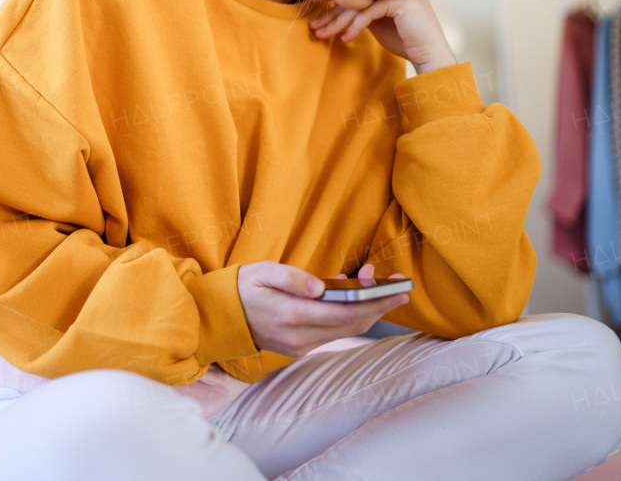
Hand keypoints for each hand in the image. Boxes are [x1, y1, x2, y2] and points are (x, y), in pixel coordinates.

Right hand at [237, 261, 409, 358]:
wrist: (220, 317)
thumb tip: (321, 287)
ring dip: (367, 311)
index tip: (397, 291)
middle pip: (351, 324)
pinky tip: (355, 299)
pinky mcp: (299, 347)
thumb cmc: (243, 287)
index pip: (344, 313)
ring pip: (345, 330)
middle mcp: (298, 337)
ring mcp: (299, 346)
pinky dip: (349, 316)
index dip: (375, 302)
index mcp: (290, 315)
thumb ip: (292, 278)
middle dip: (379, 305)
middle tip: (399, 287)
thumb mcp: (263, 272)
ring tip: (380, 289)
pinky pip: (333, 332)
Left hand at [307, 0, 457, 73]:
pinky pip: (369, 12)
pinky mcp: (401, 2)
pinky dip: (356, 27)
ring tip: (321, 34)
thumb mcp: (378, 21)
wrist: (429, 54)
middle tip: (312, 22)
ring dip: (337, 21)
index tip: (312, 0)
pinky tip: (347, 39)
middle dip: (329, 10)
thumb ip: (363, 9)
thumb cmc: (404, 39)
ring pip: (358, 3)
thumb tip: (335, 7)